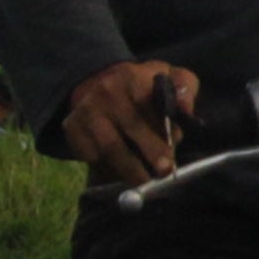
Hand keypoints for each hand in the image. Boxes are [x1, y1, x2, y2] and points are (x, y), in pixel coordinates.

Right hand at [61, 59, 198, 182]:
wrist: (99, 83)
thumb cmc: (144, 86)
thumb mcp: (170, 76)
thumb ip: (184, 89)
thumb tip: (186, 110)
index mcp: (131, 76)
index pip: (146, 102)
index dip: (161, 126)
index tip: (176, 143)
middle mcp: (105, 92)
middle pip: (129, 127)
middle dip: (150, 152)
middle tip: (165, 171)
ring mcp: (86, 111)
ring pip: (109, 147)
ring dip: (130, 169)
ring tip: (146, 181)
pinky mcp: (72, 129)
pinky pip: (92, 156)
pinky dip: (110, 170)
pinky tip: (124, 174)